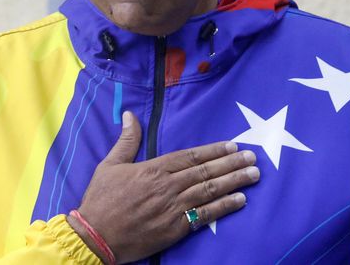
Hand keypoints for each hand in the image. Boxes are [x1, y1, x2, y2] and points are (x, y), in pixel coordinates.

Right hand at [68, 111, 258, 263]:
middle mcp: (168, 185)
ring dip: (235, 181)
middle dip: (232, 163)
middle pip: (206, 171)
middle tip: (253, 157)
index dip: (214, 150)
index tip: (232, 145)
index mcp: (154, 168)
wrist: (96, 235)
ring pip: (210, 190)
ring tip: (254, 175)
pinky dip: (224, 207)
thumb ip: (126, 140)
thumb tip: (129, 114)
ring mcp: (174, 207)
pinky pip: (206, 215)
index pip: (191, 156)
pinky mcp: (176, 228)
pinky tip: (241, 200)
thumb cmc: (101, 199)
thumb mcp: (110, 164)